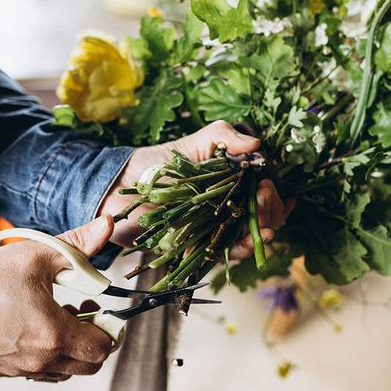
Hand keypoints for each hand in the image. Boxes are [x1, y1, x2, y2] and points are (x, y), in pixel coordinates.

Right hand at [0, 216, 116, 380]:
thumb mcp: (37, 253)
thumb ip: (78, 243)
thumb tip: (109, 225)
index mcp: (55, 335)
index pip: (103, 347)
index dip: (109, 327)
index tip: (95, 305)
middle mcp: (41, 360)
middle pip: (88, 366)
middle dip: (92, 339)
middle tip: (79, 310)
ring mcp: (20, 370)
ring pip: (62, 370)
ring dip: (68, 348)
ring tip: (53, 316)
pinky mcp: (2, 372)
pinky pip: (36, 371)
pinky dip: (44, 354)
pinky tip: (30, 326)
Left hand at [100, 120, 293, 257]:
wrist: (118, 187)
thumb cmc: (155, 163)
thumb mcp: (192, 142)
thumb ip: (223, 136)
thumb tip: (257, 144)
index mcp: (230, 184)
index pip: (262, 193)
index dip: (273, 193)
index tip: (266, 186)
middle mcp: (226, 208)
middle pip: (261, 216)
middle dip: (270, 211)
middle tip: (262, 200)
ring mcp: (212, 229)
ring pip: (247, 237)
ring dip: (260, 234)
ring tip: (263, 228)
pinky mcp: (196, 247)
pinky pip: (222, 254)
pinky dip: (237, 250)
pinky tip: (244, 242)